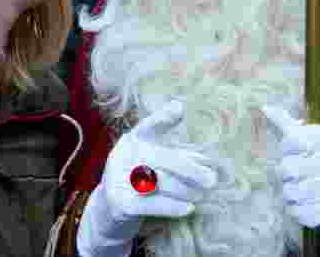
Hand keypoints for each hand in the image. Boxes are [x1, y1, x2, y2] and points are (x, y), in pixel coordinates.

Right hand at [77, 101, 216, 256]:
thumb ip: (178, 157)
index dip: (163, 117)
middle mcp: (123, 155)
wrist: (107, 211)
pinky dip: (173, 207)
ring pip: (160, 182)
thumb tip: (207, 160)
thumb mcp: (154, 163)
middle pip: (162, 158)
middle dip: (189, 169)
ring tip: (201, 195)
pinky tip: (188, 208)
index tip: (179, 108)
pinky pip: (153, 204)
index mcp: (133, 140)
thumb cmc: (139, 181)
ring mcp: (119, 178)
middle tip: (211, 180)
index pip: (149, 126)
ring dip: (185, 190)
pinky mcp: (121, 202)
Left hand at [262, 105, 319, 256]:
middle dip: (288, 173)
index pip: (291, 140)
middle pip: (287, 167)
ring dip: (292, 194)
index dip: (287, 149)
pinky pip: (296, 211)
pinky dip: (298, 211)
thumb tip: (266, 108)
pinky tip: (312, 206)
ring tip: (307, 191)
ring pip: (289, 191)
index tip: (298, 153)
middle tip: (302, 175)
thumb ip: (292, 126)